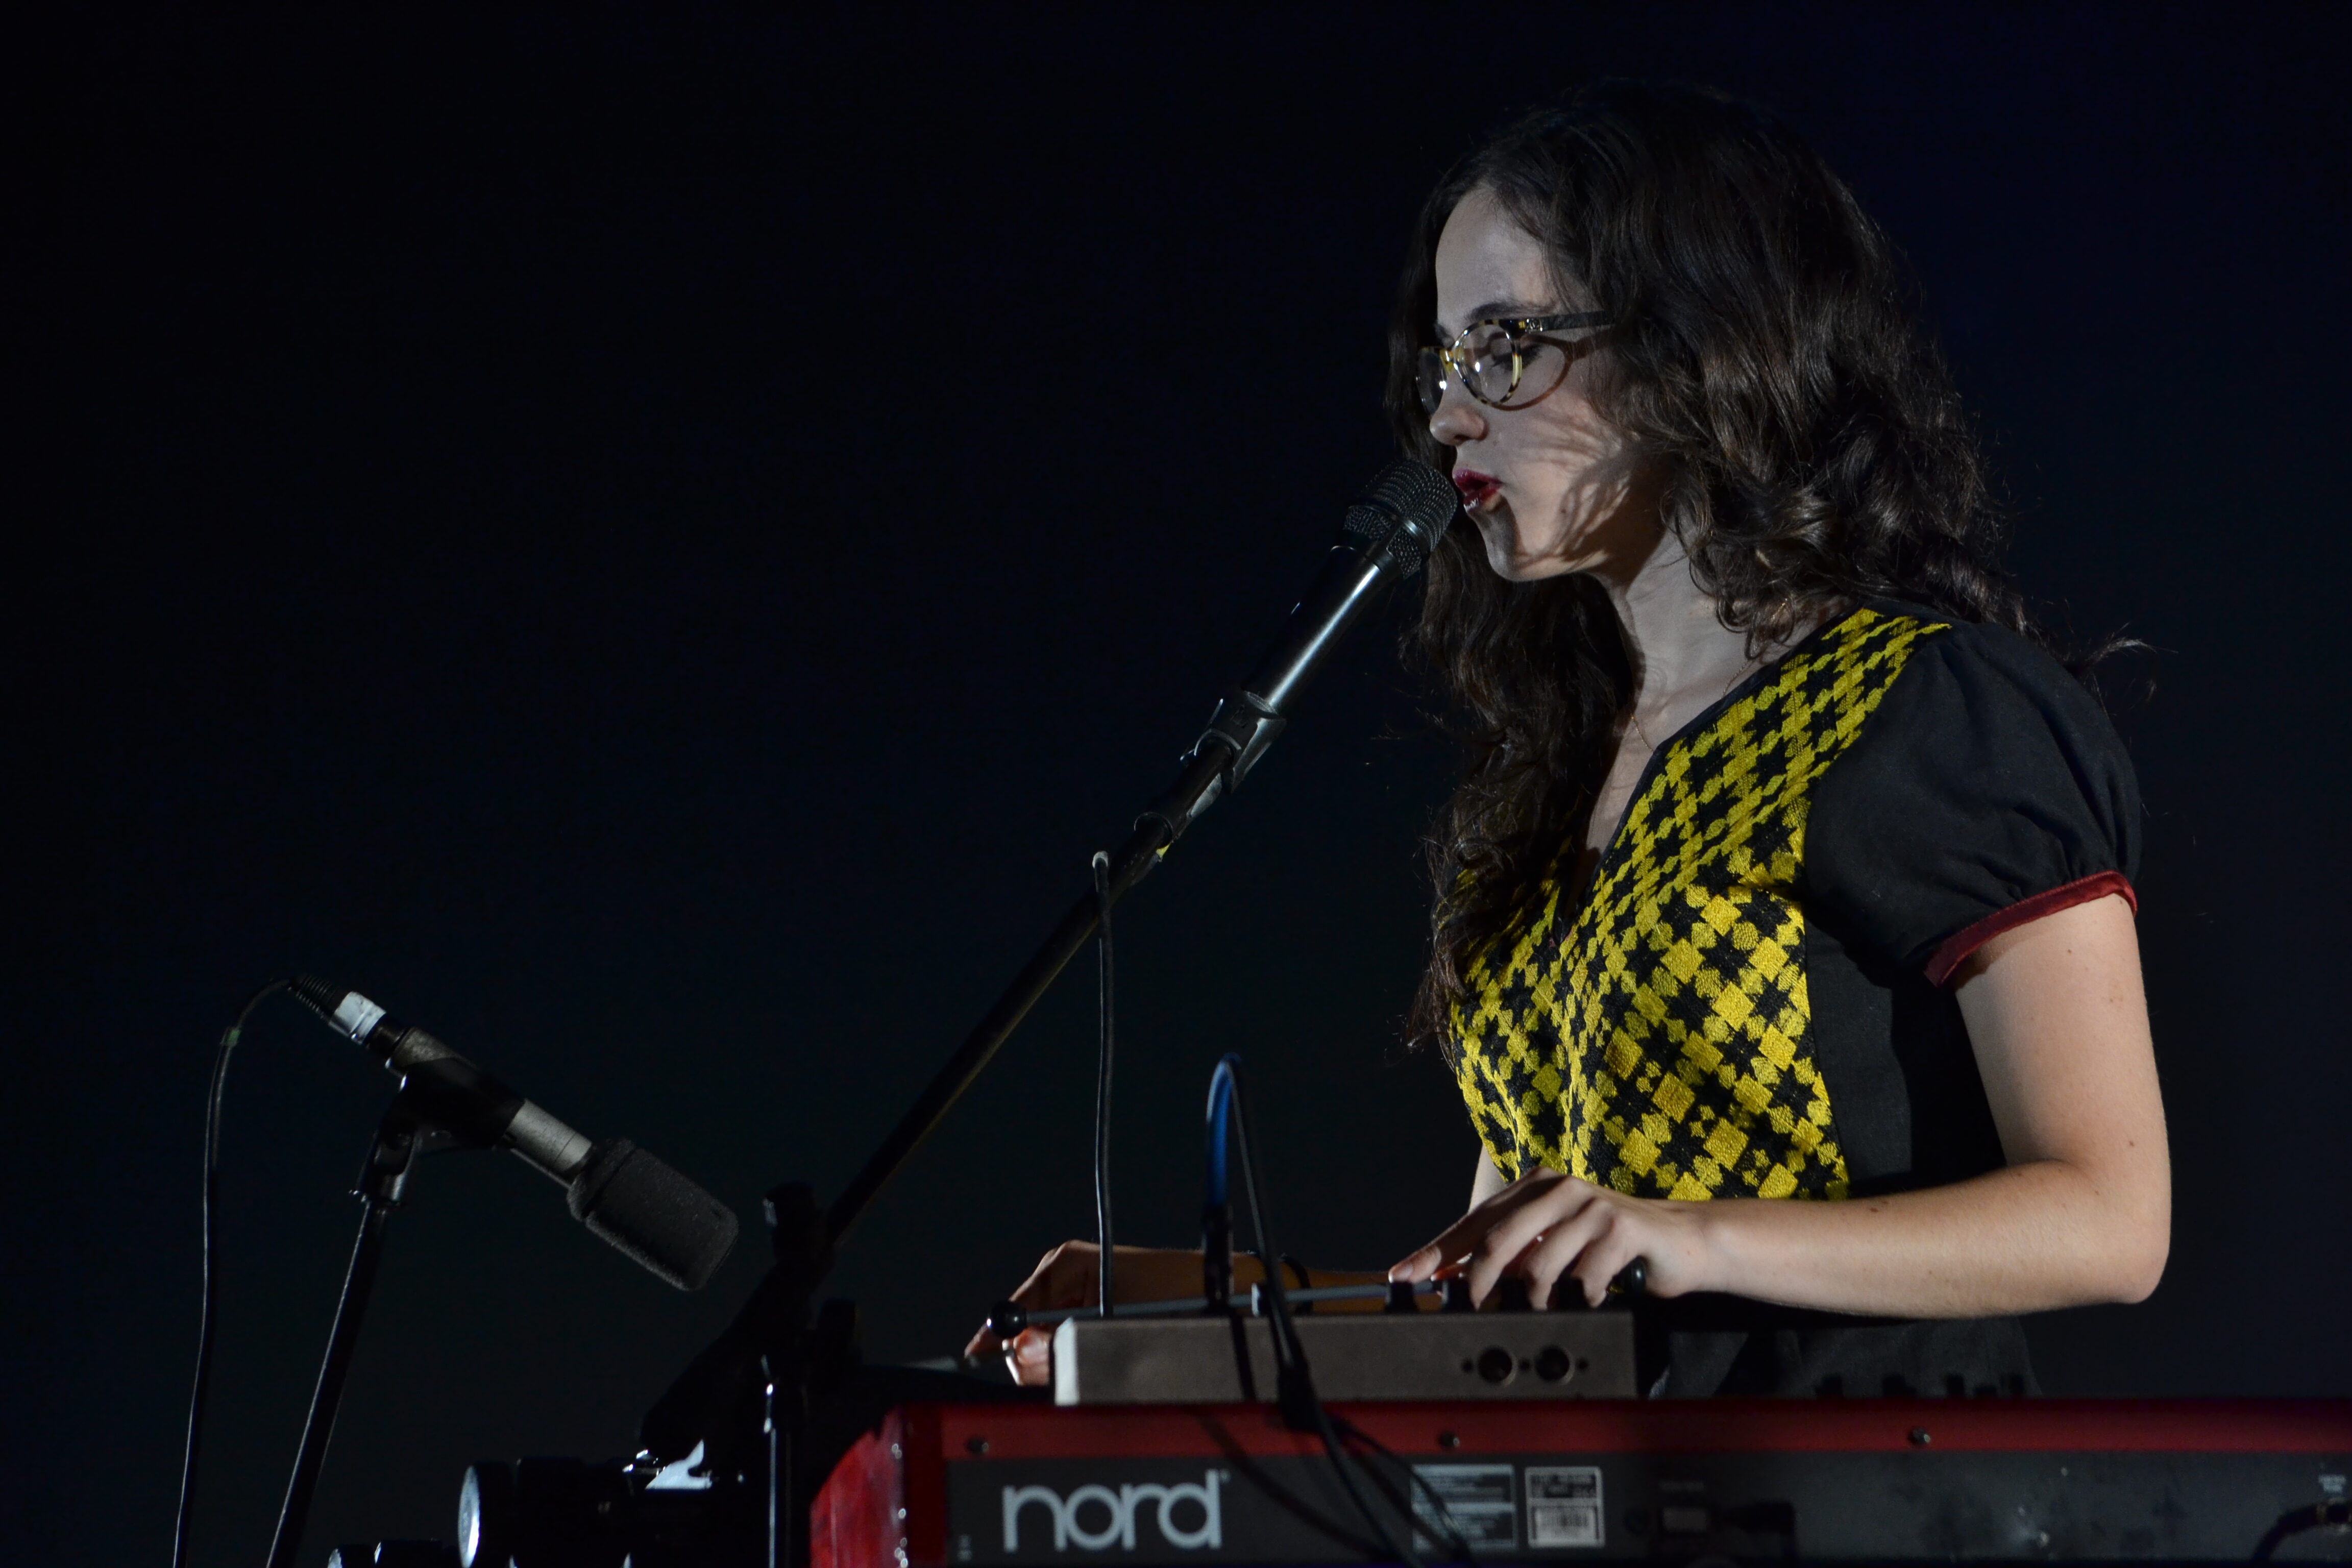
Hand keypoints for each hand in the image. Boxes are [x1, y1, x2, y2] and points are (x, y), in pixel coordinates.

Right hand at [963, 1243, 1209, 1386]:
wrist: (1212, 1294)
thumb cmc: (1170, 1297)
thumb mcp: (1111, 1324)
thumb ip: (1062, 1349)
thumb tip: (1020, 1358)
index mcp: (1061, 1265)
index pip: (1009, 1312)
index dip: (998, 1346)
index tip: (985, 1368)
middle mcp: (1062, 1279)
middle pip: (1021, 1336)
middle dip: (1037, 1361)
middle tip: (1069, 1371)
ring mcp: (1075, 1299)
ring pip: (1042, 1349)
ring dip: (1059, 1365)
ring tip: (1098, 1363)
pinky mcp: (1089, 1317)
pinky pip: (1063, 1349)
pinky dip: (1072, 1364)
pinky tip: (1098, 1363)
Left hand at [1388, 1168, 1715, 1307]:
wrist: (1680, 1242)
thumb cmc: (1610, 1246)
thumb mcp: (1554, 1244)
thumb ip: (1512, 1255)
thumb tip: (1455, 1280)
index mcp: (1535, 1186)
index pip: (1473, 1221)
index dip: (1436, 1251)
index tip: (1404, 1275)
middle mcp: (1558, 1188)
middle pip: (1498, 1239)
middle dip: (1476, 1282)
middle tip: (1470, 1311)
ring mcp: (1591, 1204)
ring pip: (1538, 1263)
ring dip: (1535, 1298)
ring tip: (1545, 1308)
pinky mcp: (1621, 1227)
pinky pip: (1583, 1276)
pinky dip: (1580, 1297)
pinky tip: (1590, 1298)